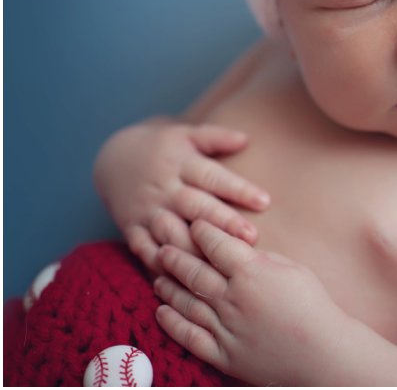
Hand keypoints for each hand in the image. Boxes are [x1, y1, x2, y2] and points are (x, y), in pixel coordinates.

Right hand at [93, 118, 269, 273]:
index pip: (212, 177)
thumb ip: (216, 137)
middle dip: (222, 222)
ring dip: (196, 249)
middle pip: (195, 206)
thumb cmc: (163, 149)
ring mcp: (147, 211)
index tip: (265, 201)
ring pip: (171, 233)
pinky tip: (182, 280)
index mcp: (181, 164)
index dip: (238, 189)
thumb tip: (247, 139)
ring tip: (221, 264)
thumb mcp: (186, 134)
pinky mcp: (132, 229)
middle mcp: (164, 189)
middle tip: (251, 236)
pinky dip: (160, 266)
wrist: (113, 160)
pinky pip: (145, 250)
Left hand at [154, 221, 336, 385]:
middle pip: (194, 272)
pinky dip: (172, 323)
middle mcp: (232, 298)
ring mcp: (225, 328)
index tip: (195, 225)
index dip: (203, 232)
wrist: (324, 354)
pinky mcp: (223, 355)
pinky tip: (161, 313)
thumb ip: (264, 259)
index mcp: (252, 273)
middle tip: (162, 247)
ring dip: (168, 287)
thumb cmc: (315, 308)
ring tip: (159, 277)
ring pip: (186, 303)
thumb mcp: (295, 271)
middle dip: (175, 256)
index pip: (217, 245)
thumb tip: (242, 253)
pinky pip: (189, 337)